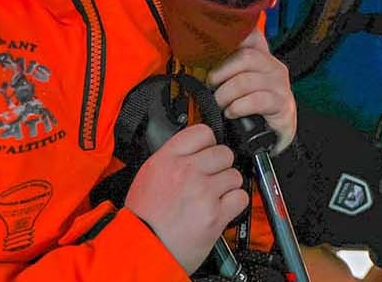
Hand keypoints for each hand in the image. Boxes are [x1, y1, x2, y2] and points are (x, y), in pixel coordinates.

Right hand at [125, 123, 247, 271]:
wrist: (141, 250)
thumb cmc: (142, 219)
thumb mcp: (148, 177)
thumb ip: (172, 160)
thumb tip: (193, 151)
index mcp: (166, 159)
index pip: (202, 132)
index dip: (209, 143)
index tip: (208, 153)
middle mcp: (186, 171)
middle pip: (224, 153)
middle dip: (220, 167)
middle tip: (211, 180)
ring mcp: (203, 192)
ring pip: (234, 175)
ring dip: (227, 187)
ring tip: (212, 198)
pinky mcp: (215, 214)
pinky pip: (240, 197)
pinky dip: (234, 204)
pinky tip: (220, 210)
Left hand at [208, 29, 296, 152]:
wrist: (272, 136)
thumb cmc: (251, 108)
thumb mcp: (238, 83)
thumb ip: (224, 67)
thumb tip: (197, 57)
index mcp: (262, 57)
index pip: (251, 34)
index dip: (233, 34)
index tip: (213, 42)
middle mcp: (273, 66)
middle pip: (245, 57)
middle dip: (221, 73)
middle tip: (211, 86)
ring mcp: (280, 85)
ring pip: (246, 80)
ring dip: (226, 94)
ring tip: (220, 104)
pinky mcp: (282, 104)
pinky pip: (256, 100)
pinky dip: (238, 107)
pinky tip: (232, 112)